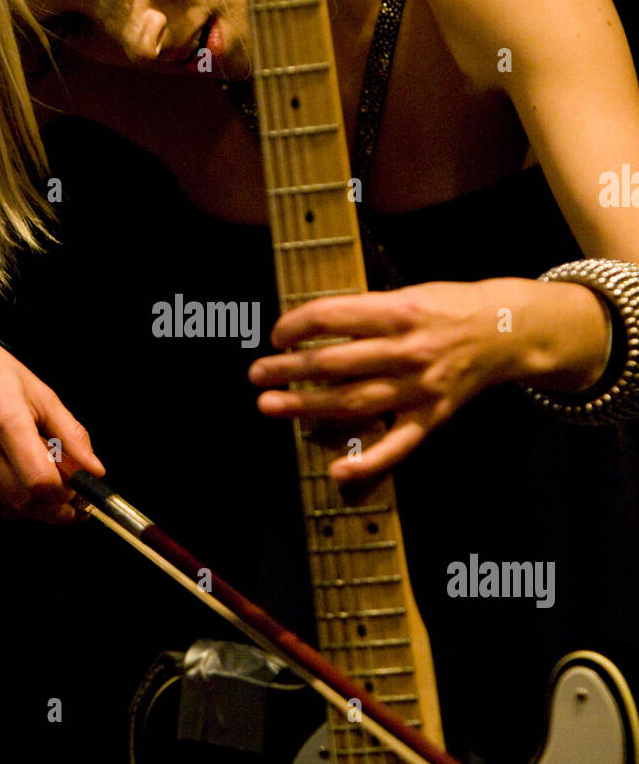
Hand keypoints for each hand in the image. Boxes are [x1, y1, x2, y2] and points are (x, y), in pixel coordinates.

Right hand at [0, 310, 103, 521]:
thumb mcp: (38, 390)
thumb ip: (70, 433)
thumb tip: (94, 470)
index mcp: (7, 420)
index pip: (41, 482)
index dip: (65, 496)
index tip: (79, 493)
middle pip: (24, 503)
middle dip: (54, 510)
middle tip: (71, 501)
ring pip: (3, 506)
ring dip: (31, 507)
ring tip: (46, 490)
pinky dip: (2, 489)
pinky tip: (5, 466)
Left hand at [248, 280, 524, 481]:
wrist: (506, 331)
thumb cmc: (448, 308)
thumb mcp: (408, 294)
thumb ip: (365, 312)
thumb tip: (312, 328)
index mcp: (398, 311)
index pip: (333, 317)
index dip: (297, 326)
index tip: (277, 334)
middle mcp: (407, 351)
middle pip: (335, 362)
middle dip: (289, 369)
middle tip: (256, 373)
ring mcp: (419, 388)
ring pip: (354, 401)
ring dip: (306, 405)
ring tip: (269, 404)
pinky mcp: (432, 417)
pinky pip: (397, 444)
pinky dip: (367, 460)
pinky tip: (336, 469)